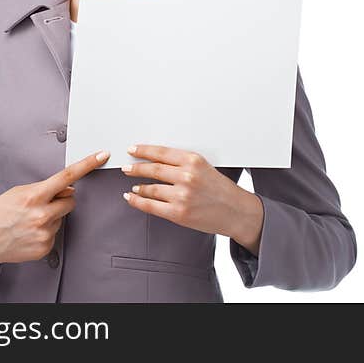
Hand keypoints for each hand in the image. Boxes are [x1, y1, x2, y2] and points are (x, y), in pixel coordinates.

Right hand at [0, 149, 110, 278]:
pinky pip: (56, 233)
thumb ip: (44, 189)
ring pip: (62, 218)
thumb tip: (68, 190)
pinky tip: (29, 232)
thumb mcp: (17, 192)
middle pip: (71, 201)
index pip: (67, 177)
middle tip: (43, 204)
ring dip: (52, 217)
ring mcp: (44, 233)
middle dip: (62, 200)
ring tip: (29, 221)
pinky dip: (46, 231)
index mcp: (34, 196)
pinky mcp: (45, 247)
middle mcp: (41, 215)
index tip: (102, 155)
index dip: (87, 165)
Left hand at [120, 145, 263, 251]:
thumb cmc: (222, 190)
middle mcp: (187, 176)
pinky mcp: (178, 213)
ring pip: (150, 188)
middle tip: (126, 167)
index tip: (133, 149)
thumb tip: (157, 161)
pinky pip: (151, 206)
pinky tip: (132, 198)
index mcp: (193, 160)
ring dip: (138, 186)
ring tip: (133, 186)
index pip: (161, 153)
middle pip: (153, 169)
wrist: (237, 212)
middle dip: (136, 168)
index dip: (143, 150)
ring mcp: (181, 195)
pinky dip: (138, 201)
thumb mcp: (205, 168)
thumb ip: (183, 164)